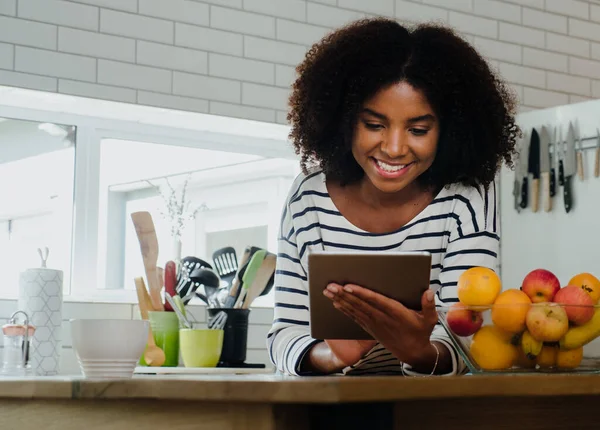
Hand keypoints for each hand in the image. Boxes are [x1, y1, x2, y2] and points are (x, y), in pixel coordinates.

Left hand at [323, 283, 437, 366]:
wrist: (412, 353)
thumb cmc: (420, 332)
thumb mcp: (429, 320)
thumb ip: (428, 305)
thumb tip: (429, 291)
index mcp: (395, 313)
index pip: (375, 301)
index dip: (361, 293)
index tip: (349, 286)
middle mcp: (381, 318)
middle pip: (359, 304)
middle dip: (343, 294)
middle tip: (330, 285)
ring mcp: (374, 324)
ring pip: (354, 310)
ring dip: (340, 300)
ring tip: (327, 291)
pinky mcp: (370, 328)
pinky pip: (355, 318)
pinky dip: (344, 310)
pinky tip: (335, 303)